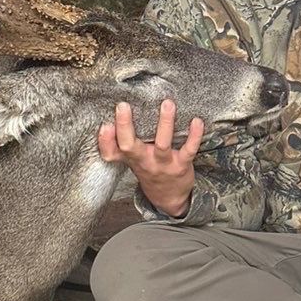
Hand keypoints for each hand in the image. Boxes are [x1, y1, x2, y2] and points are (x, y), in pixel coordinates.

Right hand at [98, 99, 203, 217]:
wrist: (169, 196)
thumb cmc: (148, 169)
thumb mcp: (130, 159)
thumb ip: (119, 143)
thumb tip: (108, 120)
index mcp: (130, 158)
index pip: (111, 153)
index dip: (105, 141)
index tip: (104, 124)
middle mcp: (144, 161)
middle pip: (130, 147)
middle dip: (125, 126)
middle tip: (123, 105)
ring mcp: (163, 164)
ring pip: (162, 144)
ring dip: (165, 123)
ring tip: (167, 104)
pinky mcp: (181, 165)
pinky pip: (189, 150)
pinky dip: (194, 136)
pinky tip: (197, 121)